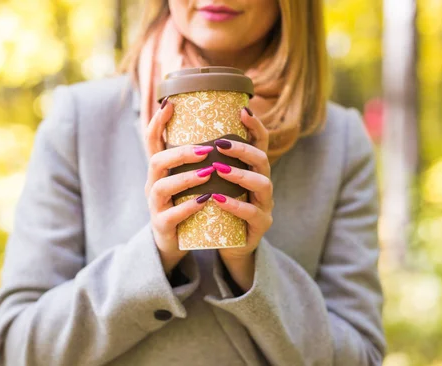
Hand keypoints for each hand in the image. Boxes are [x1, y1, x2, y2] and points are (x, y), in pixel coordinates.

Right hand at [144, 98, 214, 274]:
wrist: (176, 243)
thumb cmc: (186, 205)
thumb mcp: (189, 180)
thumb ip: (198, 160)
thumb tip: (221, 131)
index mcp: (160, 171)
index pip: (152, 141)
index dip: (158, 122)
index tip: (171, 104)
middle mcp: (153, 185)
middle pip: (156, 161)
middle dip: (180, 153)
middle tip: (205, 149)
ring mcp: (155, 207)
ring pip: (161, 188)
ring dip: (185, 178)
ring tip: (208, 172)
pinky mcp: (162, 226)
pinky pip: (170, 216)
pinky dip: (187, 208)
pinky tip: (205, 201)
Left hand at [211, 107, 273, 290]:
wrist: (225, 245)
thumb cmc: (215, 208)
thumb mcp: (211, 182)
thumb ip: (203, 161)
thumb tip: (178, 130)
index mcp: (251, 170)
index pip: (259, 142)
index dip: (255, 126)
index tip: (242, 110)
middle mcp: (262, 184)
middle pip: (262, 159)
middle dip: (243, 149)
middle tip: (220, 144)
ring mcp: (264, 205)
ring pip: (262, 184)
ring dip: (240, 175)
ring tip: (218, 169)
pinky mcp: (259, 226)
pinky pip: (252, 213)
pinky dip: (234, 205)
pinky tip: (217, 199)